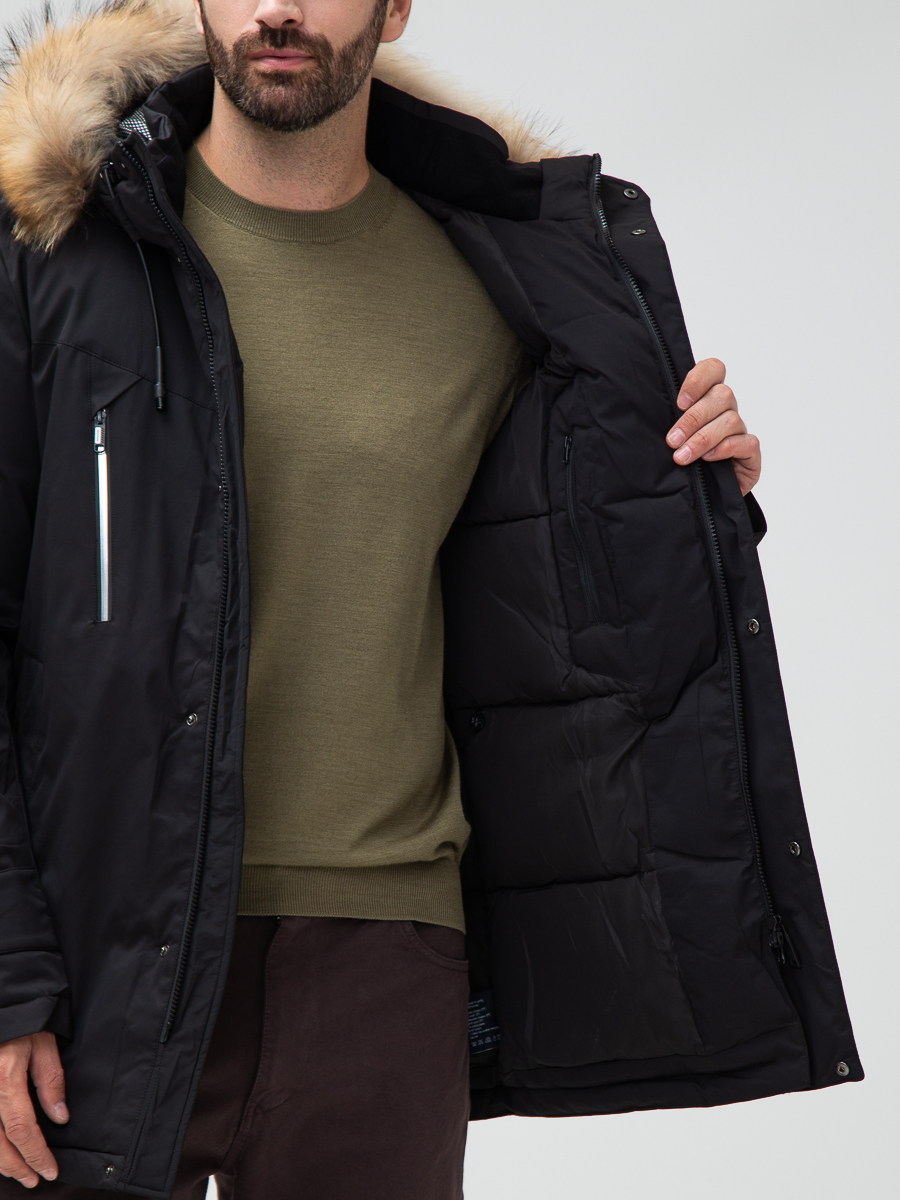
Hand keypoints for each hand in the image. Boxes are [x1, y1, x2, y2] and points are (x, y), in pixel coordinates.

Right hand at [0, 1033, 67, 1187]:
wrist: (0, 1010)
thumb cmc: (21, 1025)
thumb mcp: (42, 1045)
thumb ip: (51, 1081)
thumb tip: (60, 1118)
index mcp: (5, 1078)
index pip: (21, 1129)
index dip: (36, 1154)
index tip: (50, 1170)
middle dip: (18, 1166)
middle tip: (35, 1179)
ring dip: (1, 1163)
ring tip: (20, 1173)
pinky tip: (1, 1155)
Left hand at [665, 358, 760, 494]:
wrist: (701, 495)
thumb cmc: (681, 459)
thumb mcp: (669, 436)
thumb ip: (665, 420)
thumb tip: (644, 413)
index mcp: (706, 397)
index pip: (714, 369)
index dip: (699, 379)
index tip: (680, 402)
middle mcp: (726, 410)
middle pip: (722, 395)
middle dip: (693, 419)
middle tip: (672, 440)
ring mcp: (740, 430)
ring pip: (730, 420)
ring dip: (703, 438)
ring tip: (682, 457)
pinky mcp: (750, 453)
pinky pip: (745, 442)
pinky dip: (724, 449)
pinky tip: (708, 459)